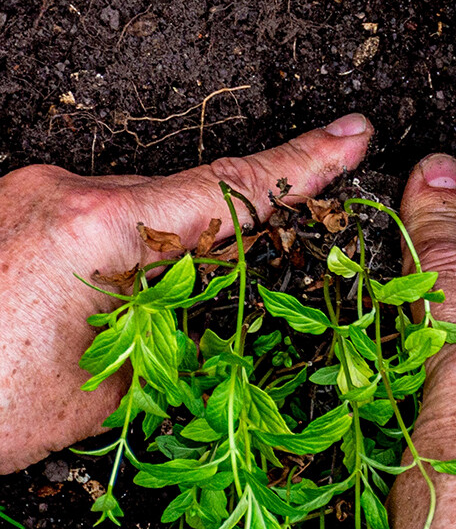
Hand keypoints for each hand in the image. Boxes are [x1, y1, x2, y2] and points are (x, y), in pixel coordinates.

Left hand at [0, 114, 372, 473]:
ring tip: (142, 328)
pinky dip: (133, 258)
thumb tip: (210, 310)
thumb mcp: (108, 390)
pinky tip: (116, 305)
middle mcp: (64, 190)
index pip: (228, 189)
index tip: (351, 138)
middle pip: (188, 202)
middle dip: (228, 245)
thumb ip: (173, 334)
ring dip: (171, 261)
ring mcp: (38, 192)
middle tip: (232, 297)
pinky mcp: (25, 208)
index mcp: (94, 228)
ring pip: (147, 215)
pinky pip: (108, 220)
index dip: (303, 164)